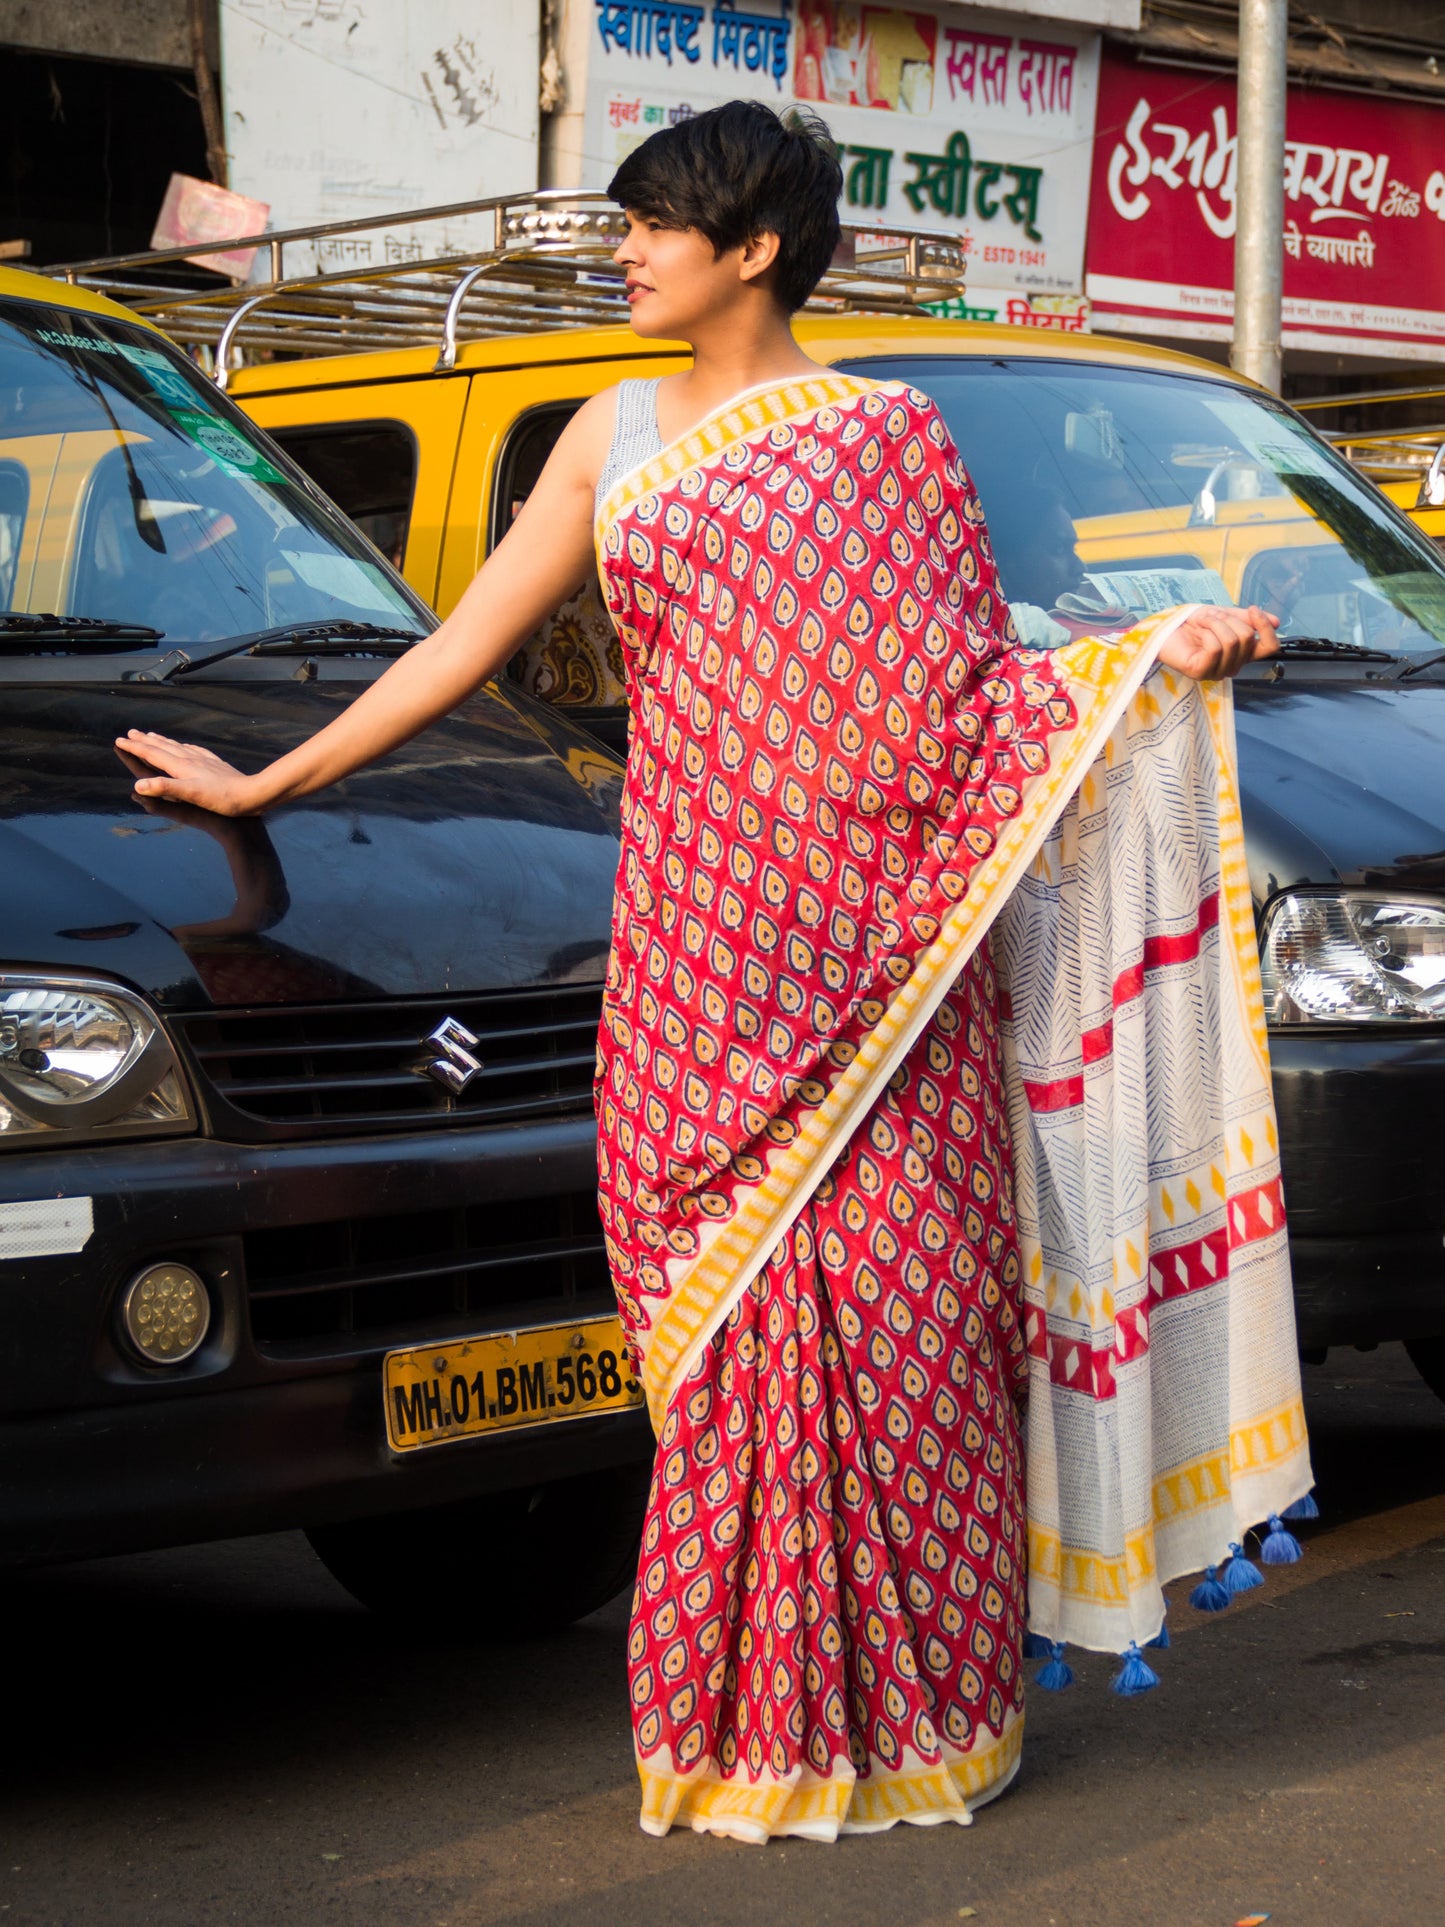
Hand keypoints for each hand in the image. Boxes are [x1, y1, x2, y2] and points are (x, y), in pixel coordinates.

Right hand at [115, 730, 263, 815]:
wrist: (251, 793)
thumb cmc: (221, 798)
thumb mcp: (190, 795)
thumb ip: (164, 788)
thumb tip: (138, 784)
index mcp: (181, 766)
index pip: (152, 754)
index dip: (135, 748)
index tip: (120, 740)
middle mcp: (190, 759)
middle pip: (162, 747)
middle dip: (144, 740)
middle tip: (131, 733)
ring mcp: (203, 760)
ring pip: (177, 747)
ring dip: (162, 741)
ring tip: (152, 735)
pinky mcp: (214, 764)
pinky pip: (194, 751)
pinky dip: (184, 746)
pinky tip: (186, 746)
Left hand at [1156, 605, 1279, 680]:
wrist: (1165, 625)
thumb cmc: (1193, 623)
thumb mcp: (1225, 616)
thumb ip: (1249, 620)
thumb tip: (1277, 623)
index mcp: (1241, 655)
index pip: (1269, 648)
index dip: (1265, 627)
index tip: (1253, 609)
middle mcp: (1232, 667)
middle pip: (1248, 639)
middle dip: (1230, 619)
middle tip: (1211, 616)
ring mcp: (1216, 672)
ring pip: (1232, 642)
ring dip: (1216, 623)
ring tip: (1202, 621)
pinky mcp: (1200, 671)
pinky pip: (1216, 648)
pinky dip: (1207, 631)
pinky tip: (1197, 630)